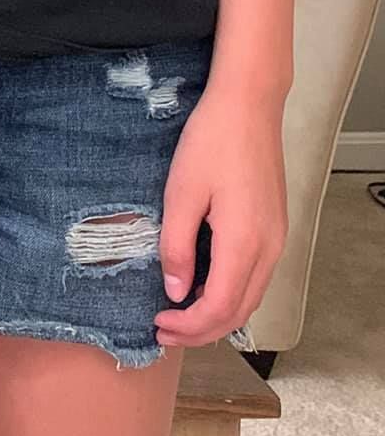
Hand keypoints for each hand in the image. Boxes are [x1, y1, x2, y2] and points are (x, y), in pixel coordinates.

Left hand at [155, 84, 287, 349]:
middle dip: (202, 330)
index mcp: (244, 242)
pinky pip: (257, 276)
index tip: (158, 324)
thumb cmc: (210, 142)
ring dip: (218, 315)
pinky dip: (231, 294)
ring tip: (181, 316)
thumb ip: (178, 247)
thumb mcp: (181, 193)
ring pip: (252, 296)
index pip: (219, 307)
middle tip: (164, 330)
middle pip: (240, 311)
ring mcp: (277, 238)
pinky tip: (205, 287)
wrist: (248, 105)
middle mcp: (269, 248)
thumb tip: (177, 292)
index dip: (189, 326)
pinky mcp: (275, 227)